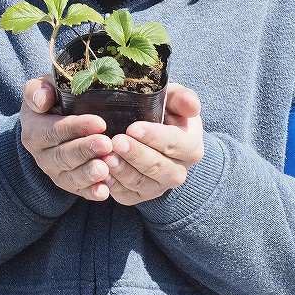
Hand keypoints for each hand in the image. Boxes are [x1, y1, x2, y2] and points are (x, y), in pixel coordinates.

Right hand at [20, 76, 112, 200]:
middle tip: (106, 144)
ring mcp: (55, 171)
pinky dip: (91, 192)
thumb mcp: (44, 87)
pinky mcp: (69, 182)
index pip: (52, 130)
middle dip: (85, 150)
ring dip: (88, 174)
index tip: (100, 122)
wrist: (58, 116)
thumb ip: (38, 90)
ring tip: (105, 168)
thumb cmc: (55, 97)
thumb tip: (41, 102)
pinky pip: (79, 191)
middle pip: (62, 156)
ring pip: (70, 176)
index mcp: (34, 130)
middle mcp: (41, 154)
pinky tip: (104, 191)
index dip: (75, 127)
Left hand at [101, 83, 203, 204]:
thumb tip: (193, 106)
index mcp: (191, 147)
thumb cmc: (165, 112)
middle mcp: (178, 172)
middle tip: (116, 141)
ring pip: (141, 183)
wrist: (156, 134)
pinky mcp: (141, 196)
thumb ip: (183, 98)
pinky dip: (113, 185)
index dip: (153, 137)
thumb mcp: (174, 99)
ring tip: (106, 156)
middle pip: (158, 167)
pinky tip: (101, 171)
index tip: (132, 128)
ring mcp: (159, 186)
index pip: (174, 143)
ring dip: (122, 170)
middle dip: (135, 154)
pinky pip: (127, 195)